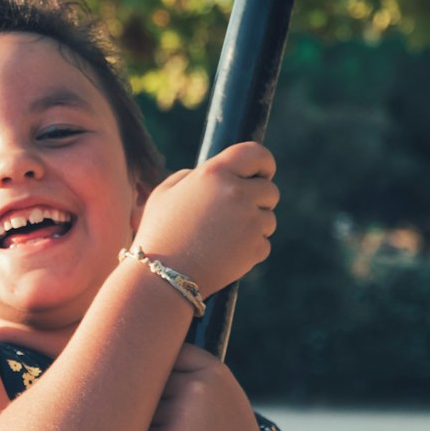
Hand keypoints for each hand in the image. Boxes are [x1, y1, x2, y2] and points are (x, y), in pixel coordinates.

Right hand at [133, 142, 277, 297]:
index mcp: (215, 173)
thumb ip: (192, 176)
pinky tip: (224, 253)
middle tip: (235, 214)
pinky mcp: (255, 248)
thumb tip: (216, 175)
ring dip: (254, 226)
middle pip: (270, 190)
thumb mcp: (166, 193)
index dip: (264, 164)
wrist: (162, 276)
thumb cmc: (160, 232)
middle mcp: (237, 193)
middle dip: (258, 200)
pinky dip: (249, 249)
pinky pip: (264, 243)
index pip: (257, 154)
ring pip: (269, 219)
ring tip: (223, 237)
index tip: (261, 174)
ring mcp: (250, 222)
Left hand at [141, 344, 279, 430]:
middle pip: (151, 380)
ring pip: (142, 408)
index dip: (161, 368)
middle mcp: (198, 385)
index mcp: (214, 370)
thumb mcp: (228, 395)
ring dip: (144, 422)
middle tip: (158, 416)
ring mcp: (182, 411)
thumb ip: (198, 376)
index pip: (171, 353)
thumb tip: (152, 361)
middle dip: (150, 398)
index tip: (161, 383)